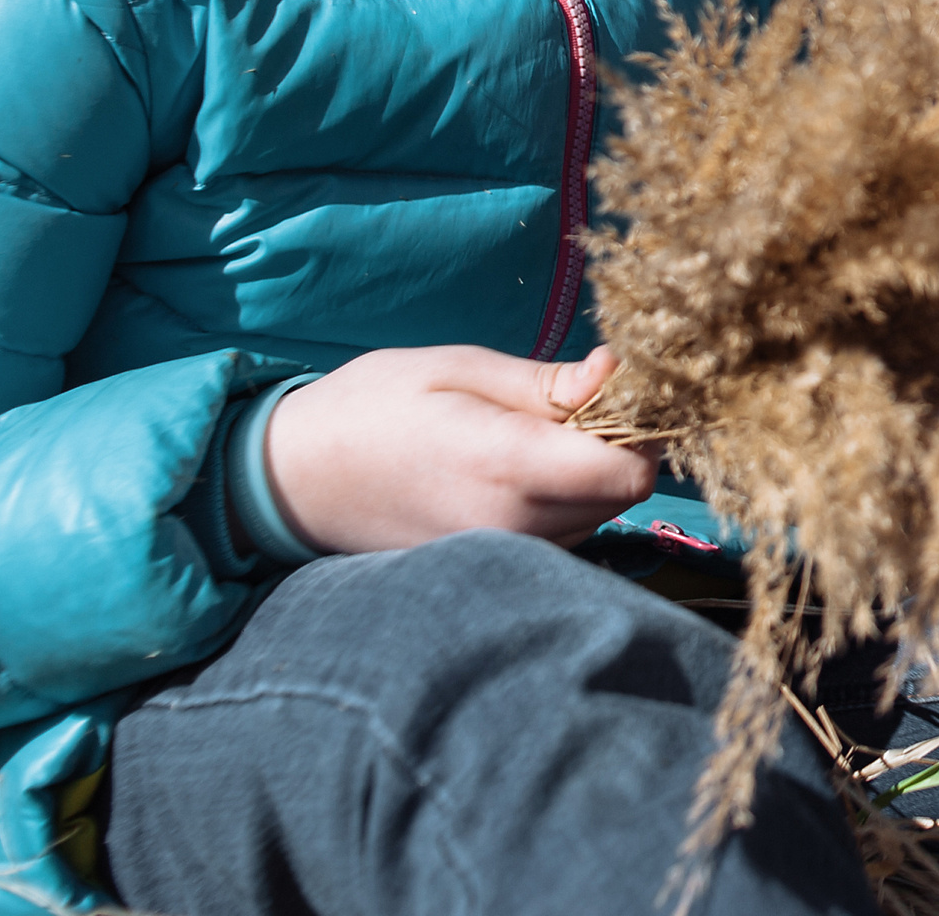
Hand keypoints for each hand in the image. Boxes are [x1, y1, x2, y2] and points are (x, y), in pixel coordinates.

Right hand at [265, 345, 660, 553]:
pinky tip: (520, 470)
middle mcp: (512, 525)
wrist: (294, 478)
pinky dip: (561, 503)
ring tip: (537, 435)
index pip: (628, 475)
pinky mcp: (488, 569)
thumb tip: (619, 373)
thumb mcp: (459, 368)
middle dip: (620, 449)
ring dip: (590, 479)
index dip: (644, 433)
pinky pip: (559, 538)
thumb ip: (546, 383)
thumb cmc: (373, 405)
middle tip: (580, 403)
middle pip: (619, 499)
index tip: (623, 394)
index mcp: (506, 464)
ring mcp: (499, 556)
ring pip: (594, 521)